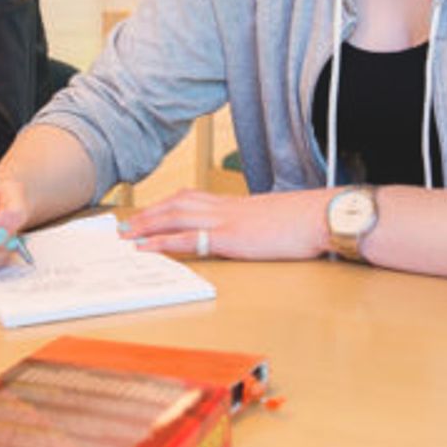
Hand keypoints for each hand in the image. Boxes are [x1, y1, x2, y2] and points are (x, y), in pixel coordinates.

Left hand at [122, 188, 332, 261]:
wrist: (321, 215)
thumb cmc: (303, 221)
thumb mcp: (273, 220)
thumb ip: (255, 224)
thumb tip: (249, 233)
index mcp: (235, 204)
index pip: (192, 199)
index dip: (167, 205)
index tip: (149, 212)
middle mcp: (225, 207)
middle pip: (177, 205)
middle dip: (149, 214)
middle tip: (125, 225)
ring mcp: (226, 220)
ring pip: (175, 216)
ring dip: (148, 225)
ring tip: (127, 234)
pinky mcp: (230, 237)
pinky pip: (189, 238)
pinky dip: (163, 241)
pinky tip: (147, 247)